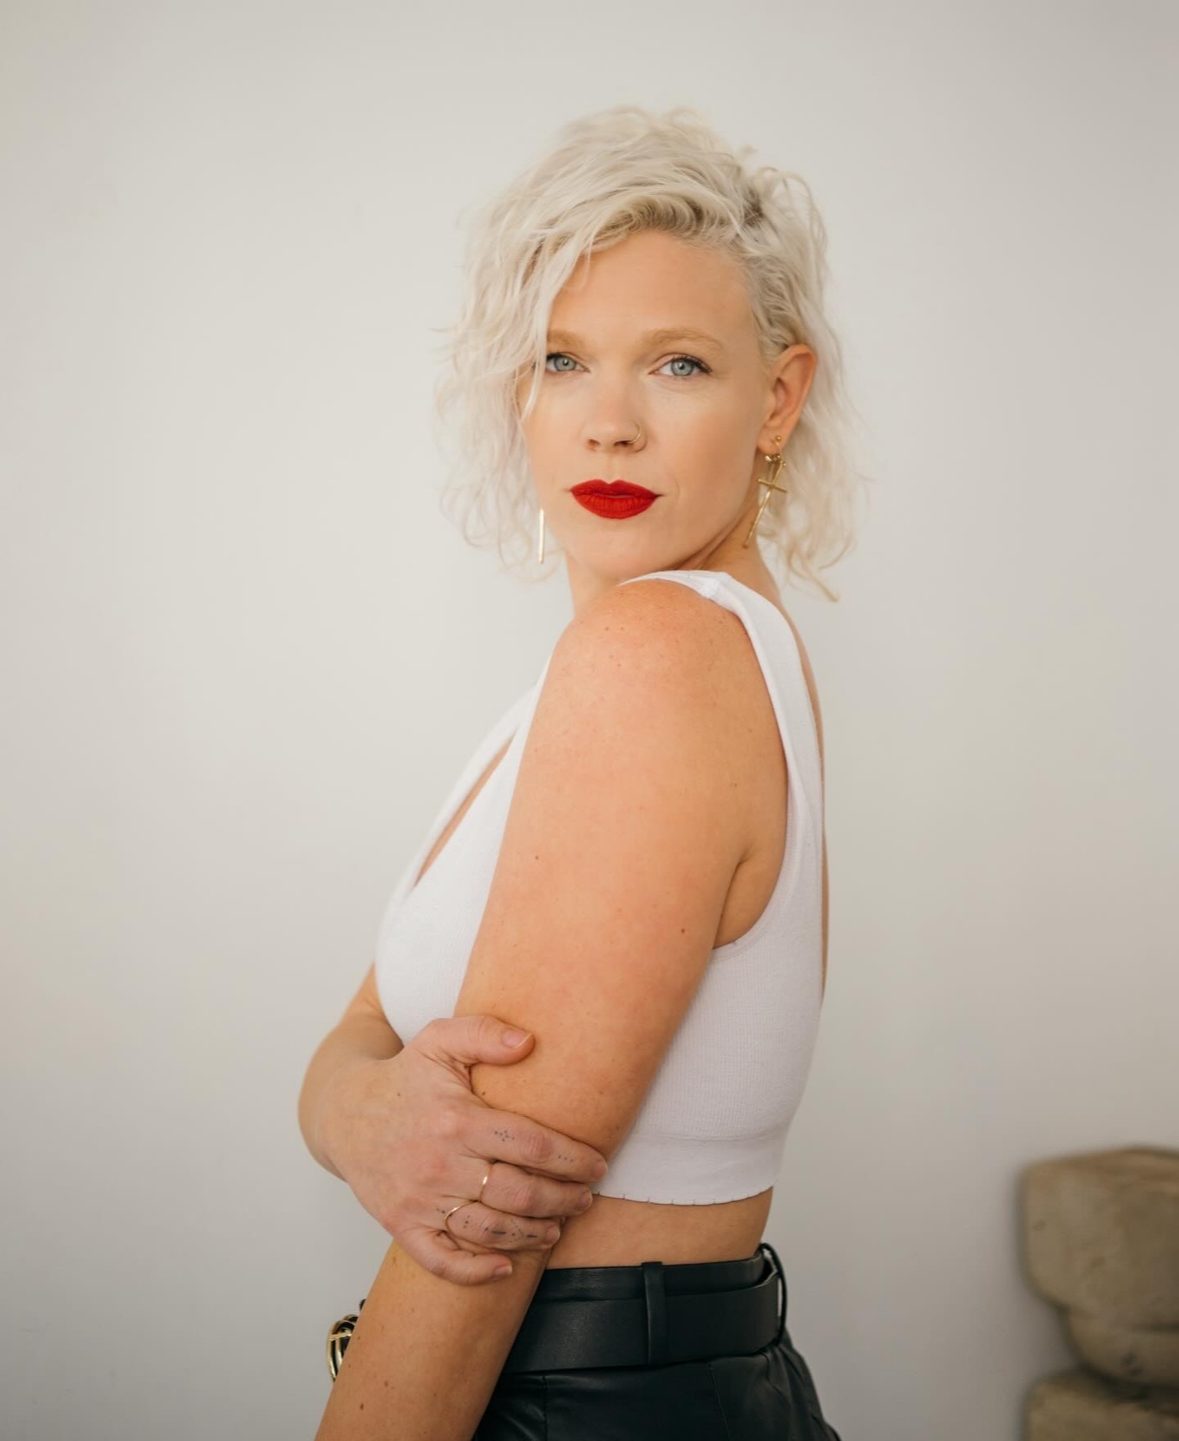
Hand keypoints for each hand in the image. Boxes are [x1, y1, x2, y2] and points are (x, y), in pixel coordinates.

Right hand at [318, 1014, 607, 1283]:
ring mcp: (420, 1200)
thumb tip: (529, 1042)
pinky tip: (507, 1267)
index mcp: (457, 1119)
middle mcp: (441, 1164)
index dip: (571, 1158)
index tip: (597, 1165)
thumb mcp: (439, 1040)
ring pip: (489, 1230)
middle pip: (518, 1193)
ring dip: (532, 1234)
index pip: (530, 1144)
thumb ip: (484, 1033)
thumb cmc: (404, 1077)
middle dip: (562, 1199)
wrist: (345, 1114)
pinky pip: (441, 1260)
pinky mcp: (402, 1225)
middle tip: (586, 1199)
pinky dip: (475, 1271)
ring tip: (557, 1227)